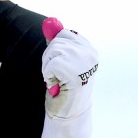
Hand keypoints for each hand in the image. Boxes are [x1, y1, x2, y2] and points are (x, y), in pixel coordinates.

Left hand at [40, 18, 98, 137]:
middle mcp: (90, 54)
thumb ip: (57, 44)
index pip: (65, 34)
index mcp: (89, 50)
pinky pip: (49, 65)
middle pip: (56, 41)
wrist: (69, 113)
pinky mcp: (74, 72)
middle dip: (49, 57)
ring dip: (48, 68)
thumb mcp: (62, 62)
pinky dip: (48, 76)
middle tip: (55, 74)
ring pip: (52, 52)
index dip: (55, 48)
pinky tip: (56, 85)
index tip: (57, 62)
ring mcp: (83, 62)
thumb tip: (49, 24)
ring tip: (57, 80)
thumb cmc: (65, 89)